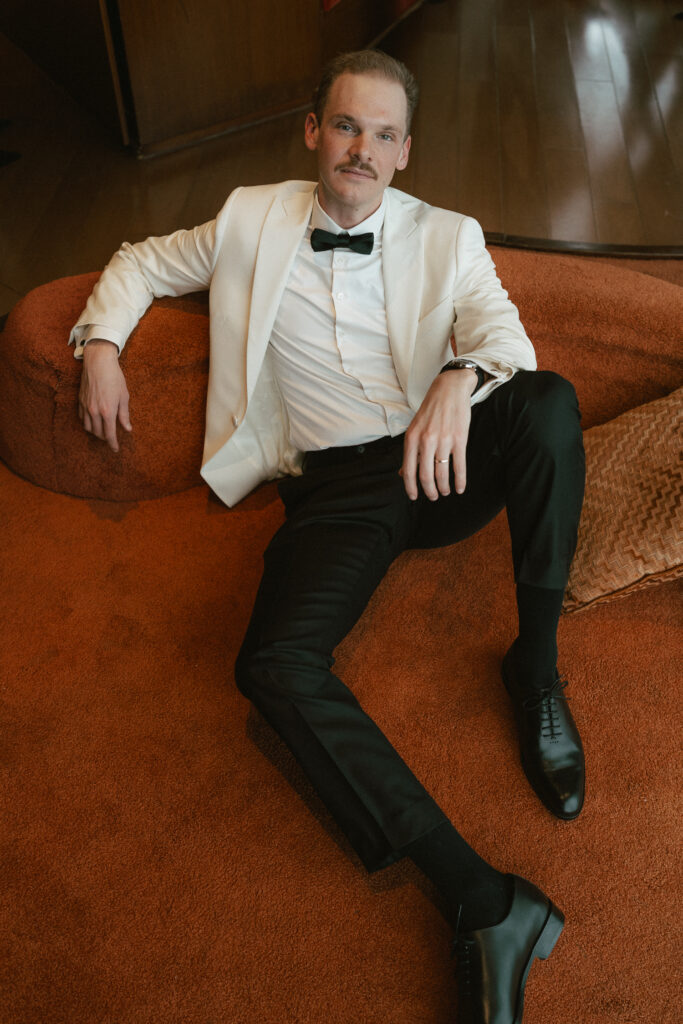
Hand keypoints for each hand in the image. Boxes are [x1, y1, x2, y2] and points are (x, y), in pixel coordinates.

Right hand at [79, 340, 130, 451]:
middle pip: (98, 433)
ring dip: (96, 432)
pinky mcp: (80, 401)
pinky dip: (88, 423)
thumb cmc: (114, 377)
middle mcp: (95, 411)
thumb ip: (124, 415)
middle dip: (105, 438)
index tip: (116, 449)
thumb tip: (127, 429)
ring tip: (103, 431)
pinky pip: (82, 418)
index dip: (113, 444)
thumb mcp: (124, 396)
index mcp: (108, 411)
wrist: (98, 362)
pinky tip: (93, 422)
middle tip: (112, 438)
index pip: (109, 434)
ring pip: (88, 427)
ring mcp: (86, 406)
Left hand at [401, 368, 476, 500]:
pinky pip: (459, 466)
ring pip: (442, 473)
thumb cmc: (431, 410)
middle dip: (430, 491)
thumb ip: (410, 451)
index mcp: (411, 438)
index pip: (408, 470)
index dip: (411, 487)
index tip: (414, 497)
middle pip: (426, 475)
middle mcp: (426, 441)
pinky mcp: (460, 439)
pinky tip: (459, 488)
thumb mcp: (414, 429)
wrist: (449, 389)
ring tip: (445, 492)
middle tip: (434, 497)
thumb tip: (402, 474)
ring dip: (444, 487)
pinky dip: (459, 480)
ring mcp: (443, 440)